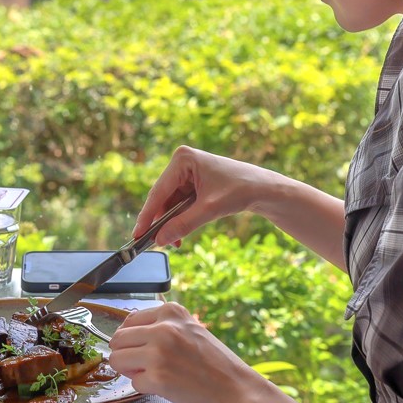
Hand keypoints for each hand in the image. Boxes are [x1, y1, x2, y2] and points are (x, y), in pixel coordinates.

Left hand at [108, 302, 259, 402]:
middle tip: (143, 367)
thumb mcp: (191, 330)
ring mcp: (158, 352)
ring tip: (154, 376)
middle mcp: (163, 327)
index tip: (141, 350)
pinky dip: (145, 388)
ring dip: (131, 371)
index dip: (131, 340)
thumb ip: (163, 327)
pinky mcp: (157, 377)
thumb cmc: (217, 366)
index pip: (129, 321)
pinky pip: (132, 382)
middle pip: (118, 340)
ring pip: (117, 359)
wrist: (240, 392)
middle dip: (125, 356)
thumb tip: (129, 335)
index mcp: (171, 312)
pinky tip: (166, 388)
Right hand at [135, 146, 284, 246]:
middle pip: (162, 197)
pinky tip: (180, 234)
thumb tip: (160, 239)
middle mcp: (182, 162)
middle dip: (161, 221)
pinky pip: (179, 204)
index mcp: (182, 159)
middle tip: (155, 243)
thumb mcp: (210, 210)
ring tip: (174, 241)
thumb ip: (183, 224)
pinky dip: (179, 219)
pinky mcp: (193, 182)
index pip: (159, 191)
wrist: (264, 189)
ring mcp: (187, 172)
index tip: (138, 234)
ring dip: (171, 223)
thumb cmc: (241, 190)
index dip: (147, 215)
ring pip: (170, 203)